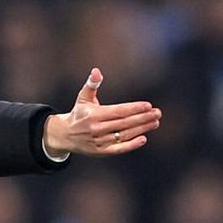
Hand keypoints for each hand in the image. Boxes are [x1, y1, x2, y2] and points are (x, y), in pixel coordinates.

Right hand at [44, 68, 161, 156]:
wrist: (64, 135)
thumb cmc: (79, 113)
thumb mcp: (83, 97)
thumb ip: (92, 84)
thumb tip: (96, 70)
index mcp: (94, 114)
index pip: (118, 111)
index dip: (134, 108)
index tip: (148, 105)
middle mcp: (97, 128)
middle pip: (124, 123)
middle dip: (143, 118)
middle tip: (158, 113)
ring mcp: (99, 141)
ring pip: (124, 135)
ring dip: (141, 129)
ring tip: (155, 122)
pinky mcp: (101, 152)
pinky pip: (118, 149)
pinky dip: (131, 145)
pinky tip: (143, 138)